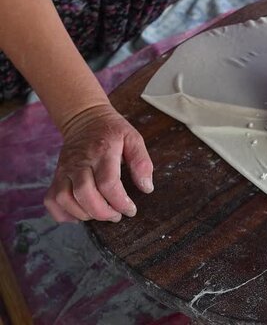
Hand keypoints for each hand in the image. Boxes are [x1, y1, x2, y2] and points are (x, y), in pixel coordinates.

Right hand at [44, 104, 153, 222]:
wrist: (84, 118)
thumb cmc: (111, 131)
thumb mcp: (133, 139)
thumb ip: (142, 162)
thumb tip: (146, 187)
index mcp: (102, 152)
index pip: (108, 183)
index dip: (120, 202)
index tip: (130, 209)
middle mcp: (80, 162)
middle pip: (84, 194)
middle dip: (102, 212)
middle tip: (116, 215)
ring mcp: (65, 169)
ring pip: (64, 199)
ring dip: (83, 214)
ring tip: (101, 214)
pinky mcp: (57, 176)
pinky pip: (52, 200)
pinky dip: (63, 213)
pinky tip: (80, 214)